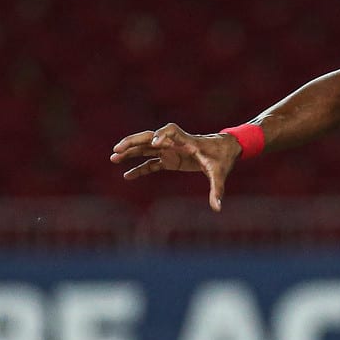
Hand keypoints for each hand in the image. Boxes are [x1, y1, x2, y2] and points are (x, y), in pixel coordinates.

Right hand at [109, 123, 242, 210]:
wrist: (226, 150)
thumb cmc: (223, 158)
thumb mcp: (220, 174)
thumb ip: (217, 189)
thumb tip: (218, 208)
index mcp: (187, 141)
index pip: (171, 131)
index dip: (161, 135)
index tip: (154, 144)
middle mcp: (175, 143)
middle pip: (149, 137)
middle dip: (133, 142)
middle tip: (118, 149)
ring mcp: (170, 150)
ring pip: (146, 149)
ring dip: (130, 152)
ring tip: (113, 157)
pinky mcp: (170, 159)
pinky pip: (151, 163)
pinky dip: (140, 169)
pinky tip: (127, 176)